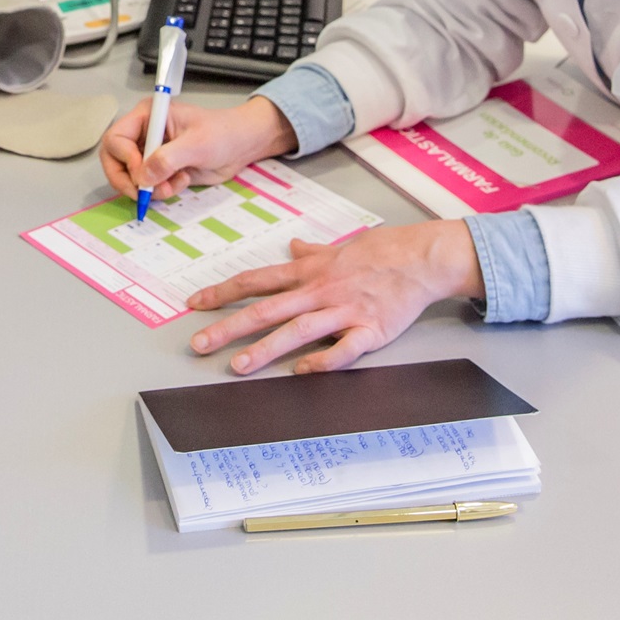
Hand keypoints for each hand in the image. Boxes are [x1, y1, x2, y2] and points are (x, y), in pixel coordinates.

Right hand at [98, 96, 296, 201]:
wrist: (241, 146)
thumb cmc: (222, 132)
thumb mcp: (196, 144)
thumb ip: (168, 159)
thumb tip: (143, 176)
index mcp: (147, 117)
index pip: (116, 139)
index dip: (126, 159)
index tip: (143, 173)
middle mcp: (144, 134)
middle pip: (115, 161)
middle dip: (129, 180)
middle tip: (144, 193)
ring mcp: (150, 153)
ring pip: (130, 177)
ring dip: (148, 188)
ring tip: (172, 186)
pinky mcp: (160, 170)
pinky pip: (147, 187)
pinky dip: (159, 192)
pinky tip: (181, 183)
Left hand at [187, 219, 484, 374]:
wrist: (423, 257)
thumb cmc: (384, 251)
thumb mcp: (341, 246)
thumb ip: (313, 253)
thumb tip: (293, 247)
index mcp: (309, 272)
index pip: (256, 281)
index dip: (223, 292)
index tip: (196, 303)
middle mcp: (319, 290)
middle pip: (266, 309)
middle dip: (229, 327)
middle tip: (199, 344)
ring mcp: (343, 311)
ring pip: (297, 330)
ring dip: (265, 349)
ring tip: (238, 366)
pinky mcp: (370, 330)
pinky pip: (343, 348)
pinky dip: (323, 360)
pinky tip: (302, 372)